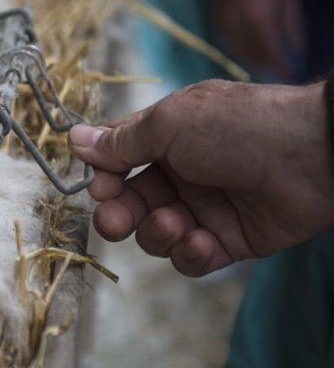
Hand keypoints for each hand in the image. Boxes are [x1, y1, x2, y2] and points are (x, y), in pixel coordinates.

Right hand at [68, 79, 333, 275]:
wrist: (312, 155)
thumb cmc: (238, 126)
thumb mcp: (170, 124)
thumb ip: (120, 142)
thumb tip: (72, 139)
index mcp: (166, 138)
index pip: (118, 162)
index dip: (104, 178)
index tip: (100, 187)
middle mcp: (181, 173)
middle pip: (130, 203)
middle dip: (118, 215)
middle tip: (115, 219)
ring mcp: (204, 208)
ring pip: (155, 233)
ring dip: (156, 232)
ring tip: (177, 223)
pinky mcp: (227, 241)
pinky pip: (190, 257)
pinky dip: (188, 253)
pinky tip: (200, 240)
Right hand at [212, 0, 303, 76]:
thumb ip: (292, 28)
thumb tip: (296, 53)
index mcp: (258, 19)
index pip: (270, 53)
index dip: (281, 66)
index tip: (290, 74)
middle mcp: (238, 25)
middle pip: (251, 56)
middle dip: (266, 64)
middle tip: (277, 68)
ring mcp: (223, 23)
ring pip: (236, 51)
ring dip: (251, 59)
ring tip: (264, 61)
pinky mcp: (215, 20)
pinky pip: (228, 42)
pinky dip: (239, 48)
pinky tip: (248, 48)